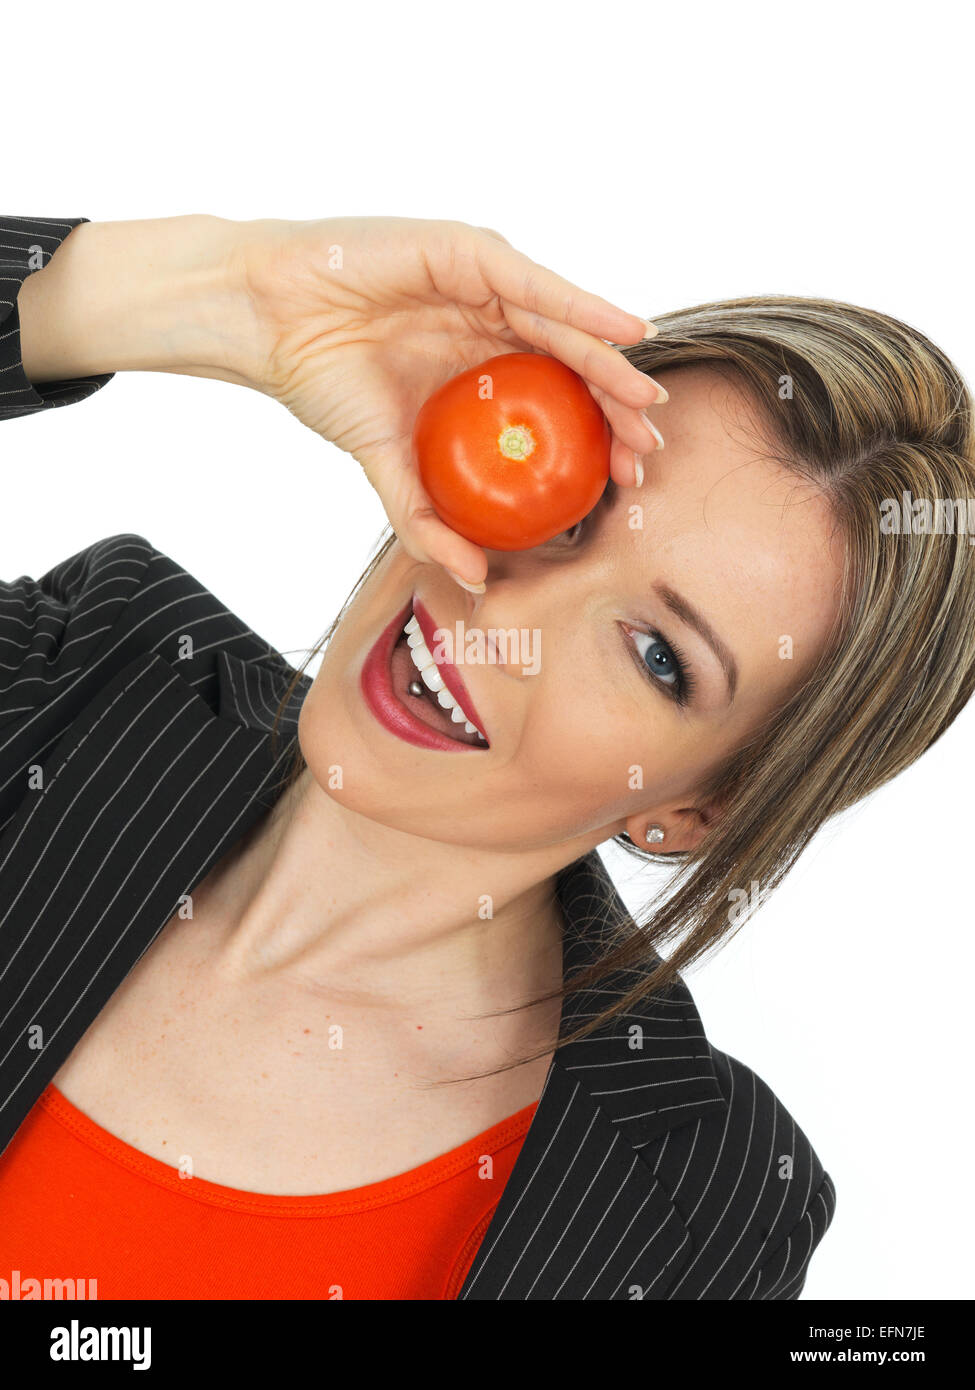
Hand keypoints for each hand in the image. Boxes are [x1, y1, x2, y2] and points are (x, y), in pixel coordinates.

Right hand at [228, 216, 666, 586]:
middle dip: (616, 411)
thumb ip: (429, 518)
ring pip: (565, 327)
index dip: (593, 441)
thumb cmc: (324, 382)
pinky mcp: (468, 253)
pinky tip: (626, 334)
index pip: (552, 405)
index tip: (622, 483)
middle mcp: (490, 323)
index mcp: (478, 368)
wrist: (268, 324)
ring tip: (647, 406)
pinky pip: (537, 286)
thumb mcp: (387, 464)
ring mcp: (483, 285)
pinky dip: (584, 308)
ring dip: (612, 365)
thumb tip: (475, 578)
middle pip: (571, 368)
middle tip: (647, 455)